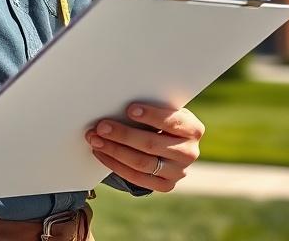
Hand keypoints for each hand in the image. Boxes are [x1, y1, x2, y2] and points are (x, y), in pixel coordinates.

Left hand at [85, 103, 204, 191]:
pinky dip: (115, 164)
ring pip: (142, 163)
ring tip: (95, 139)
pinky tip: (101, 153)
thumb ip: (151, 108)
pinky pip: (137, 178)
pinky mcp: (166, 185)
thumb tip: (119, 102)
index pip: (172, 122)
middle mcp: (189, 152)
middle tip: (101, 126)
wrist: (172, 144)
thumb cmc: (162, 120)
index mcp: (193, 128)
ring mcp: (178, 172)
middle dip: (123, 134)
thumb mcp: (165, 110)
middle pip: (152, 144)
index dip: (151, 115)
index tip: (129, 109)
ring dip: (114, 150)